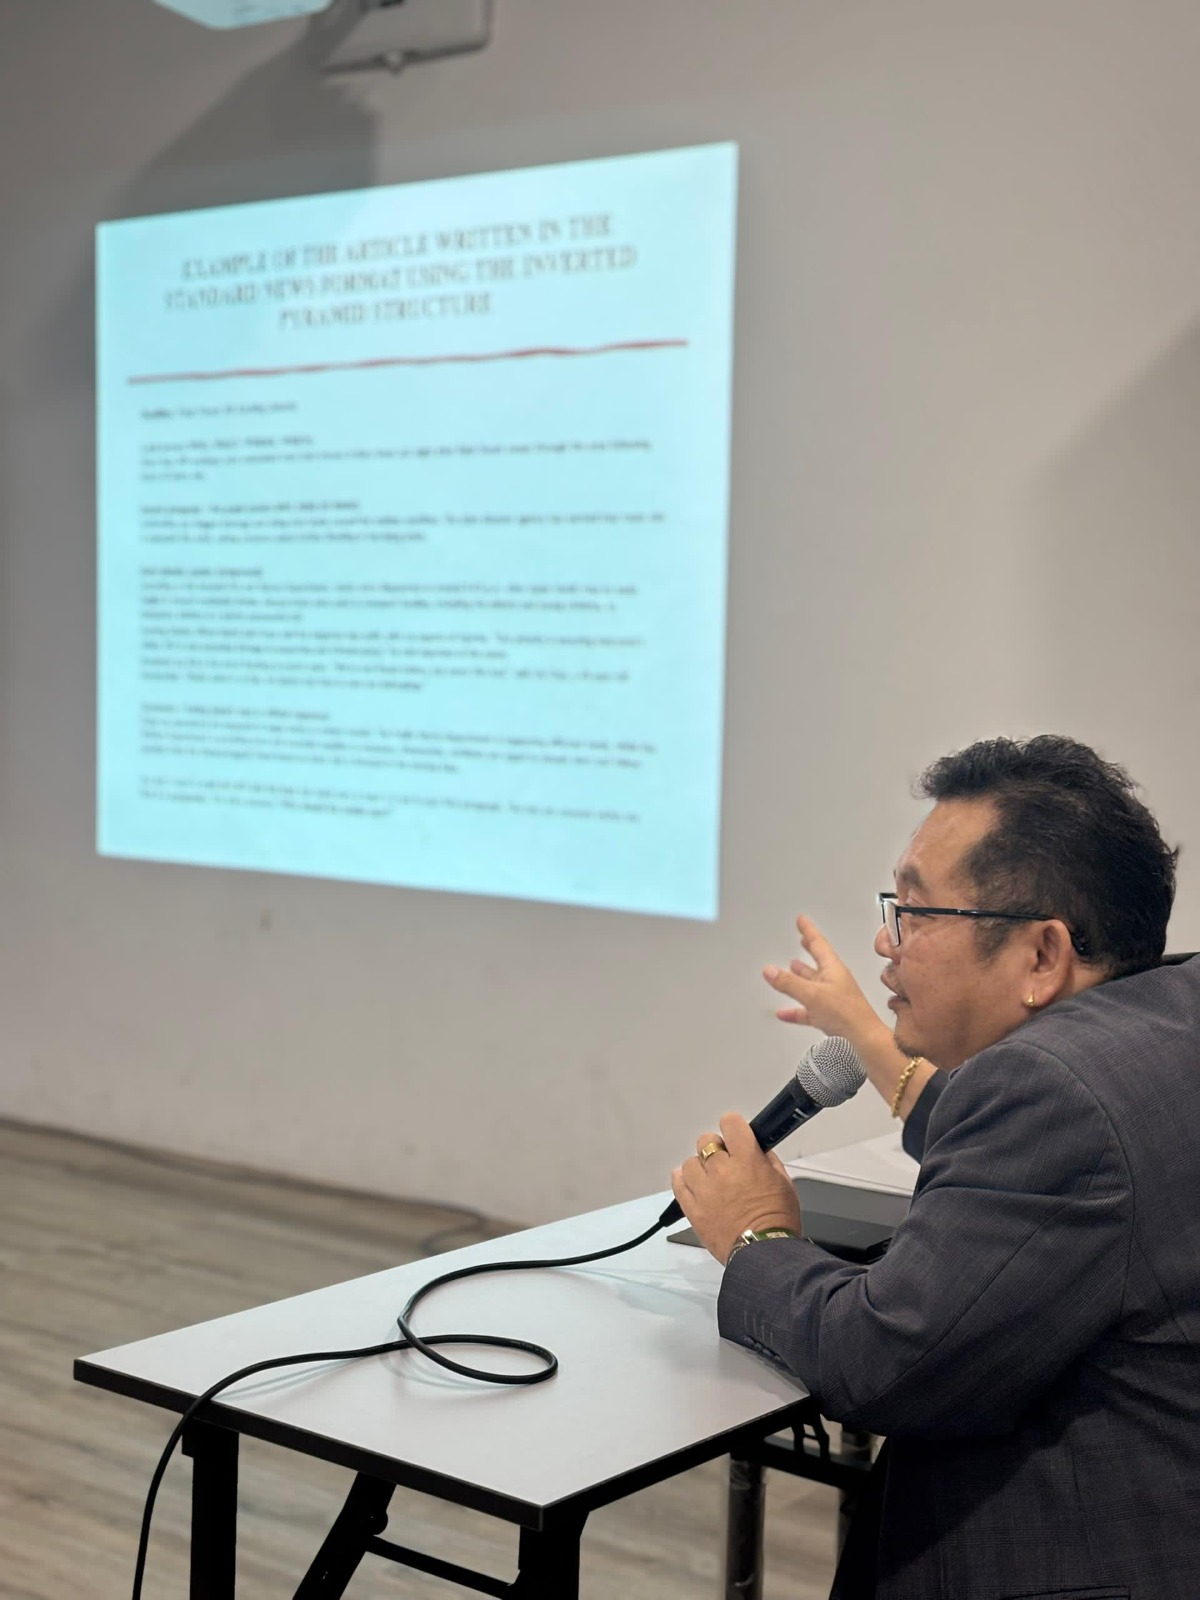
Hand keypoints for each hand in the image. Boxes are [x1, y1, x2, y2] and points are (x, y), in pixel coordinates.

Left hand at [671, 1113, 802, 1264]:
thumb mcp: (785, 1184)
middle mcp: (722, 1171)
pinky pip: (677, 1183)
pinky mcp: (692, 1209)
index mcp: (747, 1160)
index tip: (735, 1134)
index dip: (733, 1127)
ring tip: (712, 1181)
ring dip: (700, 1168)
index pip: (731, 1123)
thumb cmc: (778, 1223)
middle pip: (707, 1141)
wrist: (765, 1255)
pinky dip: (684, 1181)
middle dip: (716, 1148)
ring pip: (690, 1162)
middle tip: (726, 1162)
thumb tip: (759, 1151)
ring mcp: (704, 1190)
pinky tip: (695, 1187)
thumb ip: (768, 1162)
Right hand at [764, 915, 888, 1051]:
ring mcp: (832, 999)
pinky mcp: (830, 1017)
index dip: (808, 930)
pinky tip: (784, 1012)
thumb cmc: (847, 1013)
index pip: (818, 944)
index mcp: (833, 969)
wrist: (863, 1040)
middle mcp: (834, 981)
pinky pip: (808, 1010)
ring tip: (790, 969)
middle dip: (808, 950)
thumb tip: (769, 970)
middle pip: (817, 962)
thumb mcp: (812, 994)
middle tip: (802, 938)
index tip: (802, 920)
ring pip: (812, 985)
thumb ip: (789, 983)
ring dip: (800, 977)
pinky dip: (795, 1010)